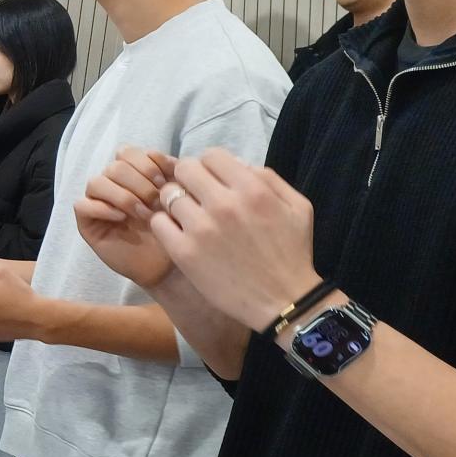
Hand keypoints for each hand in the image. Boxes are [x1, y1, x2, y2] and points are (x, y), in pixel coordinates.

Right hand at [75, 146, 176, 290]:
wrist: (165, 264)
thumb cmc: (171, 230)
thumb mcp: (176, 198)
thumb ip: (171, 175)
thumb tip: (166, 161)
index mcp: (130, 173)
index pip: (127, 152)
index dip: (146, 163)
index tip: (166, 181)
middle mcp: (111, 184)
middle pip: (114, 166)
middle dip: (139, 182)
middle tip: (157, 202)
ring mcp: (97, 202)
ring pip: (96, 182)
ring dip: (123, 196)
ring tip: (143, 213)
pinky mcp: (87, 223)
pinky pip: (82, 205)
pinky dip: (103, 208)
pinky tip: (122, 218)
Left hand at [148, 148, 320, 331]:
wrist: (284, 300)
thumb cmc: (292, 253)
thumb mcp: (297, 207)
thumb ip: (269, 178)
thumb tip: (238, 164)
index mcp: (253, 190)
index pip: (211, 156)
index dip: (209, 166)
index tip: (211, 180)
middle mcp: (224, 204)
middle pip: (185, 170)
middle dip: (188, 179)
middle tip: (195, 195)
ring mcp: (201, 228)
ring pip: (168, 195)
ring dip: (176, 202)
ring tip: (188, 216)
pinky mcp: (184, 252)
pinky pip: (158, 223)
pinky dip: (166, 224)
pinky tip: (179, 233)